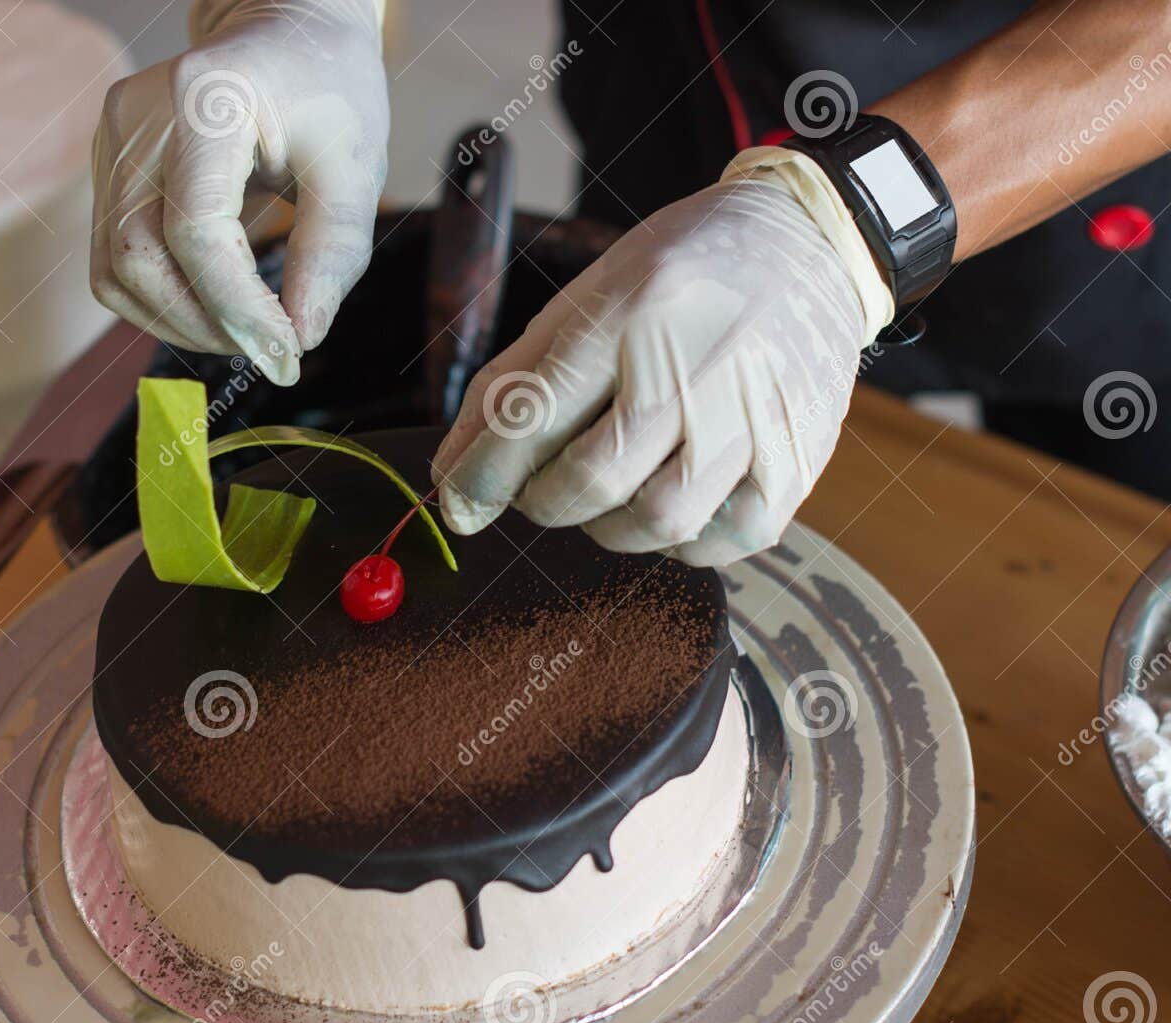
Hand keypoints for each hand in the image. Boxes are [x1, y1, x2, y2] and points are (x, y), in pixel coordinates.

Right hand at [90, 0, 388, 384]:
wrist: (285, 32)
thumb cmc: (327, 88)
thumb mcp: (354, 164)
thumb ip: (332, 251)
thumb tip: (300, 338)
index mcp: (205, 101)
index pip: (196, 231)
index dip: (236, 307)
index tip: (287, 352)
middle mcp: (138, 118)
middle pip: (137, 257)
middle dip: (203, 324)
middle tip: (269, 348)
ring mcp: (112, 141)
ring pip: (114, 270)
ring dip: (176, 322)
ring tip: (243, 331)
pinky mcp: (108, 165)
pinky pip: (114, 256)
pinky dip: (161, 299)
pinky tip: (213, 304)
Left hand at [431, 151, 891, 565]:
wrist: (809, 243)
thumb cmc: (677, 275)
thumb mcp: (585, 298)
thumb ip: (512, 385)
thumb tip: (452, 479)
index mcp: (633, 309)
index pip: (535, 414)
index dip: (482, 474)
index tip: (458, 502)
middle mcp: (700, 363)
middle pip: (593, 479)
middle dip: (543, 501)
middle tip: (540, 487)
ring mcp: (757, 416)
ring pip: (657, 523)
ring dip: (609, 525)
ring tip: (609, 487)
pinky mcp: (797, 459)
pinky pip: (719, 541)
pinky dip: (679, 539)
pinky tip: (670, 493)